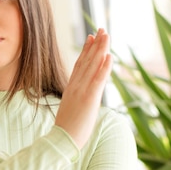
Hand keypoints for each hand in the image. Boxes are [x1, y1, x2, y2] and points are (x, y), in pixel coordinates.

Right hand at [55, 28, 111, 148]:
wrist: (61, 140)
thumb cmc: (67, 129)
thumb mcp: (71, 109)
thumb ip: (76, 99)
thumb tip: (81, 97)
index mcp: (71, 88)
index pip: (80, 64)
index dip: (86, 50)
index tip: (91, 37)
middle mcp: (76, 86)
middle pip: (87, 61)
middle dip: (95, 44)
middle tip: (101, 30)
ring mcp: (82, 91)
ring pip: (93, 66)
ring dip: (101, 49)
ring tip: (106, 35)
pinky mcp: (89, 98)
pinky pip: (98, 80)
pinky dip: (104, 67)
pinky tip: (109, 56)